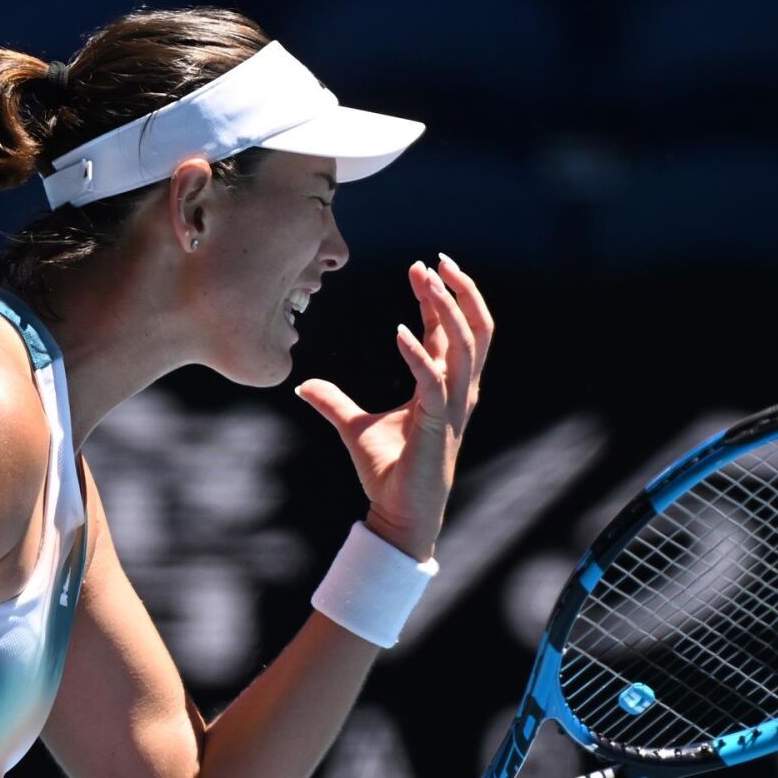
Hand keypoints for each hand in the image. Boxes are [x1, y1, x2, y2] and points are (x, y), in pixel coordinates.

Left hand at [296, 253, 493, 561]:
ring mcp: (453, 408)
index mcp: (446, 387)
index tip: (422, 267)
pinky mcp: (438, 424)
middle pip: (475, 330)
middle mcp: (457, 392)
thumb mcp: (354, 427)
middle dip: (460, 292)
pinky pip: (434, 381)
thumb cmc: (387, 473)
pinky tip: (399, 331)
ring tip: (427, 279)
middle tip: (435, 262)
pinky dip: (418, 353)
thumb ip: (333, 401)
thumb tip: (302, 385)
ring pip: (466, 346)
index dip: (442, 297)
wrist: (398, 516)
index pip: (453, 332)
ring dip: (448, 309)